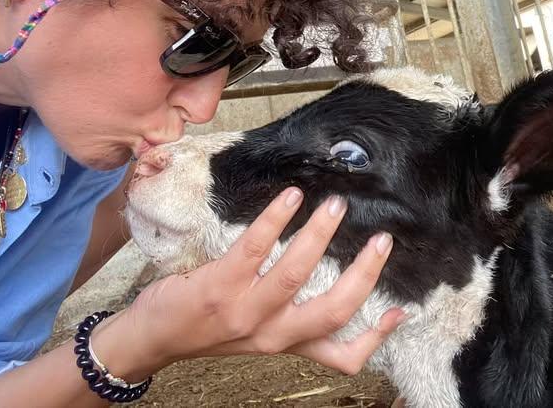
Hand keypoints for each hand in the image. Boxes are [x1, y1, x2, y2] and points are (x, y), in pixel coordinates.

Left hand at [125, 188, 405, 374]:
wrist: (150, 339)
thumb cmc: (203, 328)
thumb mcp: (256, 334)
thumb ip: (287, 315)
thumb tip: (320, 272)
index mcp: (285, 344)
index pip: (341, 356)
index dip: (377, 338)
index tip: (402, 309)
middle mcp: (271, 334)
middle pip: (333, 310)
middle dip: (363, 273)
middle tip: (381, 239)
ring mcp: (245, 311)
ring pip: (296, 273)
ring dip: (319, 234)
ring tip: (335, 205)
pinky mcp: (220, 286)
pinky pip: (255, 247)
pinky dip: (276, 218)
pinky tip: (290, 196)